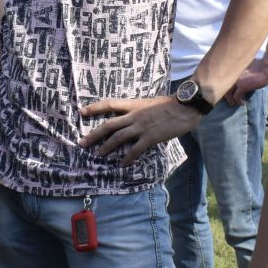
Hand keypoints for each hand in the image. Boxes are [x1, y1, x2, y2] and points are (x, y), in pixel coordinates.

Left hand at [79, 96, 197, 160]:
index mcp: (134, 104)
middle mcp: (134, 115)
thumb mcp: (150, 103)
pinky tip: (122, 164)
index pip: (109, 104)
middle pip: (108, 125)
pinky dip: (127, 158)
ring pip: (118, 138)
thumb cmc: (171, 104)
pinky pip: (135, 149)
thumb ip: (139, 110)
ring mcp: (142, 126)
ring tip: (99, 154)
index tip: (81, 111)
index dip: (94, 108)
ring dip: (106, 147)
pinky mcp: (151, 137)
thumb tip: (131, 119)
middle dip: (93, 135)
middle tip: (82, 143)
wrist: (186, 106)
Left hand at [225, 56, 267, 104]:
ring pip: (227, 93)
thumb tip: (237, 77)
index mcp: (232, 70)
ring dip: (230, 100)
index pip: (222, 79)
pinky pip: (236, 97)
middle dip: (225, 95)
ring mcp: (237, 80)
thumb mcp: (245, 67)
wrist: (267, 69)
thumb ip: (239, 72)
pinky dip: (238, 101)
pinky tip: (243, 103)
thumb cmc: (259, 67)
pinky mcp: (242, 86)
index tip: (226, 92)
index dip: (223, 87)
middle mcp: (232, 75)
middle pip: (222, 86)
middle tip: (228, 100)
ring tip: (232, 104)